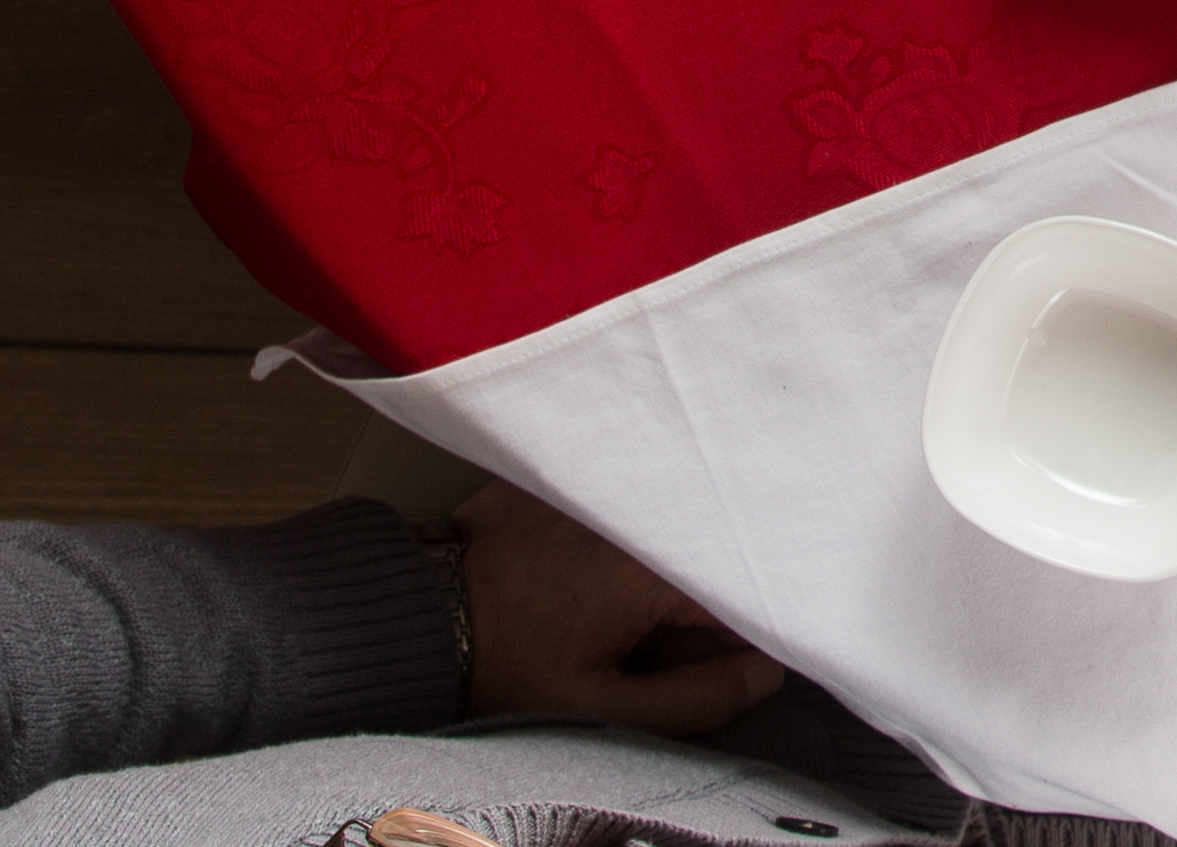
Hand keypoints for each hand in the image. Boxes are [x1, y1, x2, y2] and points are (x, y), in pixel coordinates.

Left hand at [451, 480, 784, 732]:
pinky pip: (629, 497)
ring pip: (671, 521)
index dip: (746, 630)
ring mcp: (602, 482)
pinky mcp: (571, 473)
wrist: (414, 616)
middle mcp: (637, 505)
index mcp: (653, 564)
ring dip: (669, 557)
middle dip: (702, 596)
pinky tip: (595, 564)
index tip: (731, 658)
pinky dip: (631, 526)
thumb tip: (762, 675)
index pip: (742, 589)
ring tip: (617, 603)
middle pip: (708, 549)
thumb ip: (696, 698)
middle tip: (660, 639)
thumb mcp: (601, 704)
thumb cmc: (503, 663)